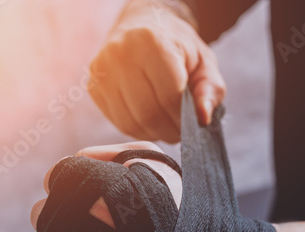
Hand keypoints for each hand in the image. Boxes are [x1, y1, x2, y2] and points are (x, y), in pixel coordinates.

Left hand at [30, 141, 181, 231]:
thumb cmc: (178, 215)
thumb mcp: (157, 166)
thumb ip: (110, 155)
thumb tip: (69, 163)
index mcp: (108, 197)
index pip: (60, 175)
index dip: (70, 180)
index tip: (89, 189)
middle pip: (42, 214)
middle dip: (64, 215)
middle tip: (97, 222)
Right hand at [88, 0, 225, 142]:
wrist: (143, 26)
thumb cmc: (177, 47)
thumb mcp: (204, 62)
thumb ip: (210, 89)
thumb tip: (203, 118)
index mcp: (152, 42)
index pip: (169, 96)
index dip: (184, 117)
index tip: (193, 122)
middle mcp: (121, 53)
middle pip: (148, 113)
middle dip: (169, 130)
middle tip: (180, 131)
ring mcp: (103, 71)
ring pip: (131, 122)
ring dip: (154, 133)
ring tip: (167, 126)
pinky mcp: (94, 86)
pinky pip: (118, 122)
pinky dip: (138, 129)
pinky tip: (150, 120)